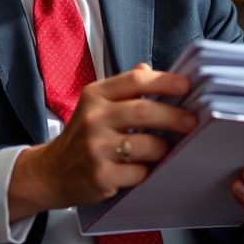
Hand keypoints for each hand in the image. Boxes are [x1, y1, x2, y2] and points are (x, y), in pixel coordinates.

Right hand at [8, 63, 196, 220]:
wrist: (52, 171)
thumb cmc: (81, 136)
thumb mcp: (95, 104)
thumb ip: (123, 87)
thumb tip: (148, 68)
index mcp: (95, 95)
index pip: (135, 80)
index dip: (165, 81)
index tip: (185, 86)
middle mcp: (94, 118)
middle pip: (144, 111)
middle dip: (174, 116)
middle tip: (191, 121)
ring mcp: (96, 148)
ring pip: (147, 144)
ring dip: (163, 148)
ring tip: (165, 149)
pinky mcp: (101, 176)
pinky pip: (140, 172)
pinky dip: (148, 171)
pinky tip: (143, 169)